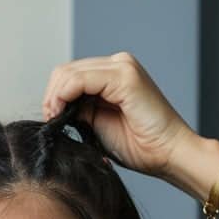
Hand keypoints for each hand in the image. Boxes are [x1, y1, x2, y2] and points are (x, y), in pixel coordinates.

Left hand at [41, 52, 197, 179]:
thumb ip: (80, 109)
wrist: (167, 154)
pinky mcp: (124, 76)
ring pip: (69, 72)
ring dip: (55, 97)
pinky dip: (64, 95)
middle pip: (66, 70)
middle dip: (51, 96)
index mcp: (113, 74)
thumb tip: (56, 107)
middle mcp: (118, 64)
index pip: (71, 74)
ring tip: (56, 119)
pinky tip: (62, 113)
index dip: (54, 96)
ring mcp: (122, 67)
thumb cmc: (139, 146)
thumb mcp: (98, 124)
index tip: (51, 119)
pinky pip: (80, 79)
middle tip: (51, 120)